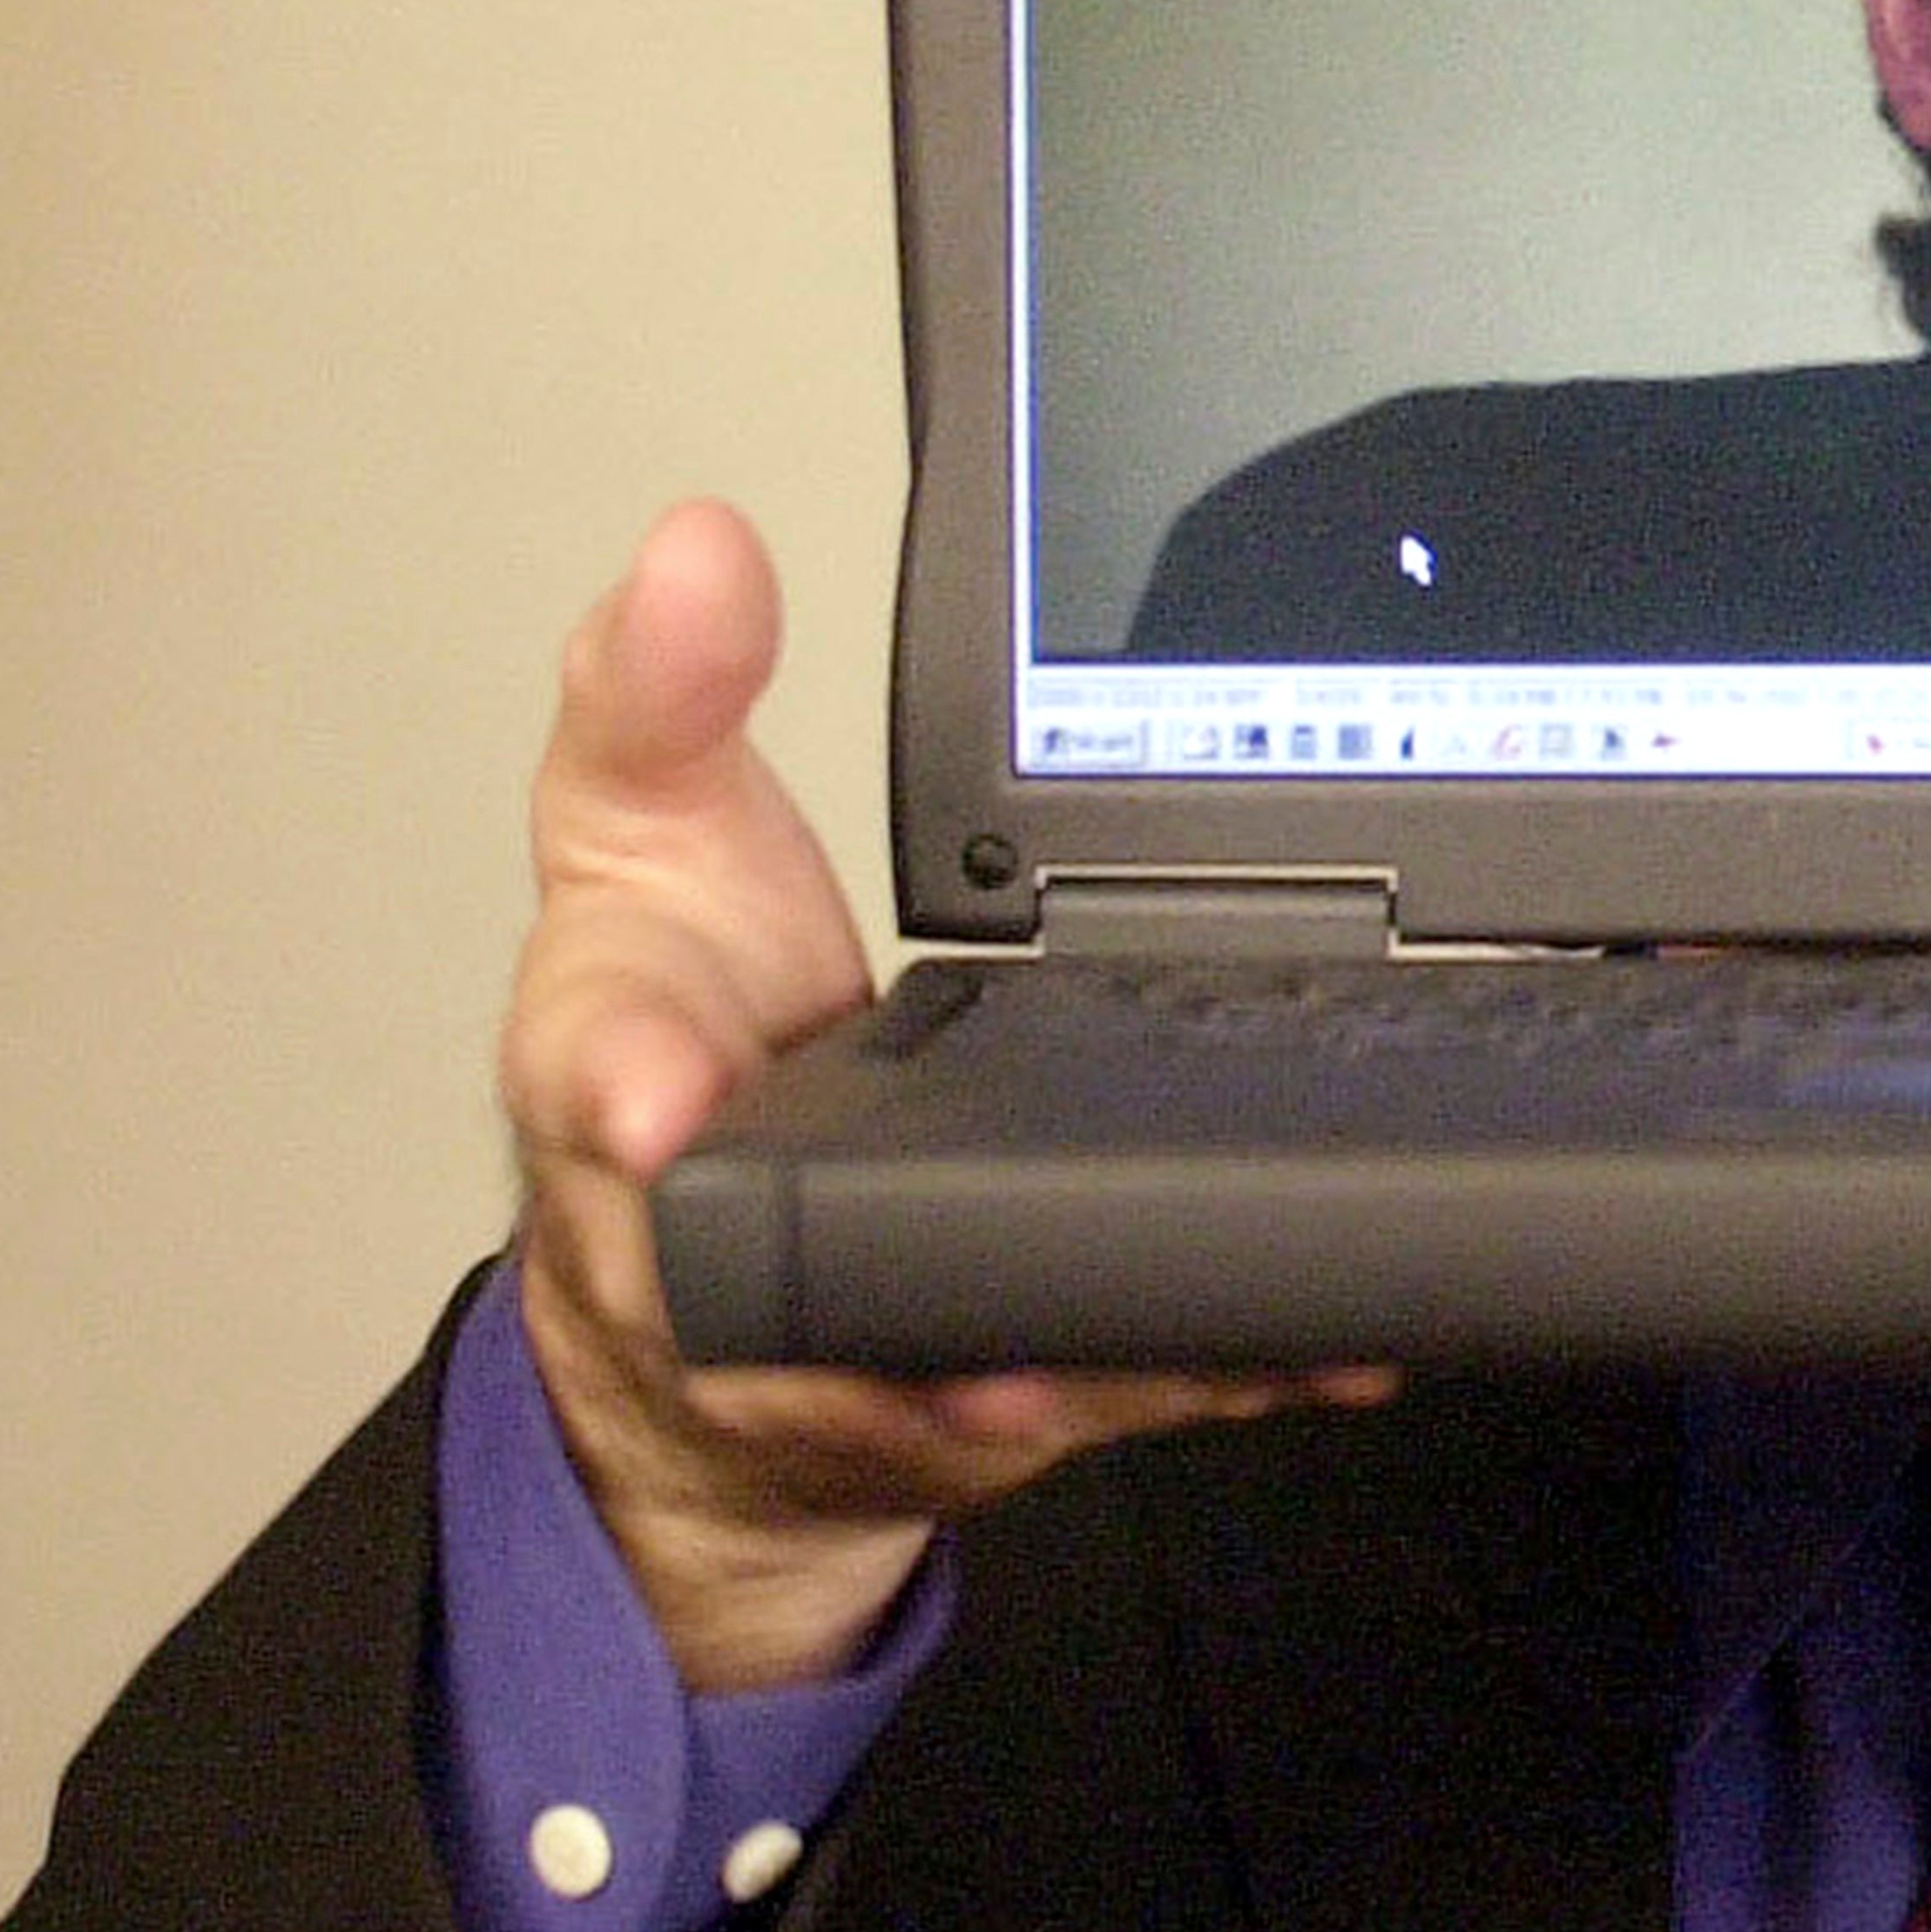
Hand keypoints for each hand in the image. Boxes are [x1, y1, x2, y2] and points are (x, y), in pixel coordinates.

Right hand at [497, 501, 1386, 1689]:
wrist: (707, 1237)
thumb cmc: (673, 1028)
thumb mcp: (638, 833)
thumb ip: (661, 689)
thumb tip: (697, 547)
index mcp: (627, 1093)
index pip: (603, 1086)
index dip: (630, 1086)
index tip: (663, 1099)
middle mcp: (742, 1248)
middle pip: (822, 1272)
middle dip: (920, 1300)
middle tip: (1004, 1332)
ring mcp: (884, 1336)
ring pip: (994, 1362)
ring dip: (1107, 1344)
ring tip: (1226, 1323)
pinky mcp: (1009, 1384)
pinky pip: (1119, 1371)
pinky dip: (1228, 1355)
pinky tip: (1327, 1332)